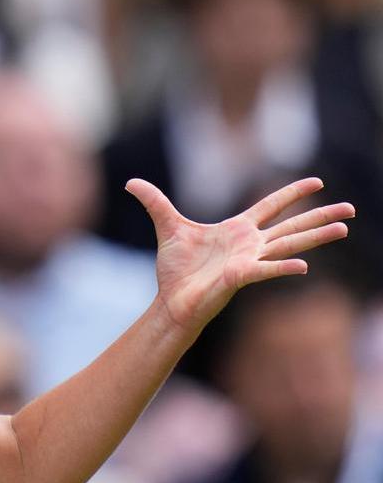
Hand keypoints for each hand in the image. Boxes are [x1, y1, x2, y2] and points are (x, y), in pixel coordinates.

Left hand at [127, 177, 353, 331]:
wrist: (171, 301)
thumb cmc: (175, 269)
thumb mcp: (167, 227)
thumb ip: (154, 202)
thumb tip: (131, 181)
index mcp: (238, 229)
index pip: (270, 206)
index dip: (292, 193)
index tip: (318, 181)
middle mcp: (250, 245)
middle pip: (291, 225)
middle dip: (320, 216)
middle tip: (352, 209)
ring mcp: (249, 261)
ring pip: (289, 246)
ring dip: (316, 237)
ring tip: (345, 229)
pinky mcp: (240, 277)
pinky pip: (266, 271)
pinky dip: (283, 269)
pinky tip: (306, 267)